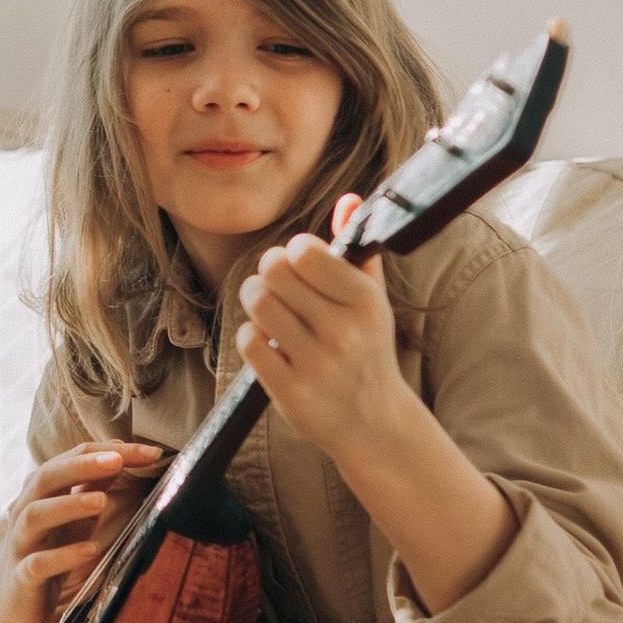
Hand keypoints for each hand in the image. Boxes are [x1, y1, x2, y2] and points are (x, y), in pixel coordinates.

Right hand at [0, 440, 165, 622]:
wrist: (11, 607)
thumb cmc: (46, 556)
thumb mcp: (71, 520)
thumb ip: (89, 489)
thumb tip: (118, 456)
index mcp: (38, 495)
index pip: (68, 460)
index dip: (104, 452)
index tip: (148, 452)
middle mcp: (24, 513)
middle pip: (45, 478)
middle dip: (80, 465)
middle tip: (117, 460)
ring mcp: (20, 545)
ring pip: (35, 515)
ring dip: (68, 505)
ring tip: (101, 500)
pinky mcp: (22, 577)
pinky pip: (39, 563)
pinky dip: (64, 555)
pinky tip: (91, 550)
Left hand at [237, 195, 406, 464]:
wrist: (373, 422)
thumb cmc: (367, 349)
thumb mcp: (373, 300)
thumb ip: (357, 252)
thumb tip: (348, 199)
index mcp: (365, 301)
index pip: (305, 251)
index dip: (292, 252)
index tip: (299, 265)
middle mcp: (344, 331)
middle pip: (273, 272)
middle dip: (267, 273)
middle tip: (274, 285)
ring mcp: (317, 364)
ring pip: (257, 303)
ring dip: (255, 302)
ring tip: (269, 311)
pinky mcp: (291, 392)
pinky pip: (248, 342)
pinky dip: (251, 338)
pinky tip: (269, 344)